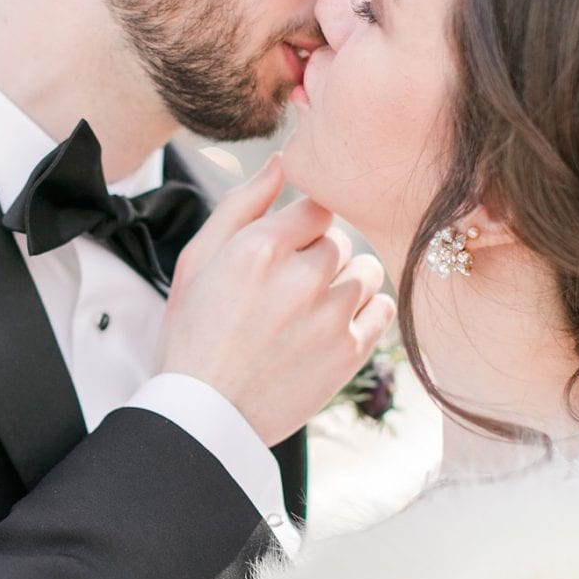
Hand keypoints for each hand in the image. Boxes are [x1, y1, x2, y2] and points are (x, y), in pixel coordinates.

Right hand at [161, 155, 395, 443]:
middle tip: (287, 292)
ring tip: (309, 313)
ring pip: (368, 271)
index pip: (317, 205)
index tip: (285, 251)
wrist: (206, 416)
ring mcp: (330, 315)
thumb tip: (284, 162)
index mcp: (259, 247)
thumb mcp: (197, 260)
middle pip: (341, 240)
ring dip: (346, 284)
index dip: (302, 227)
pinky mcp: (351, 351)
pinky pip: (384, 308)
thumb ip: (241, 204)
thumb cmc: (194, 334)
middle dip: (319, 258)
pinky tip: (330, 330)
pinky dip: (365, 314)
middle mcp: (300, 276)